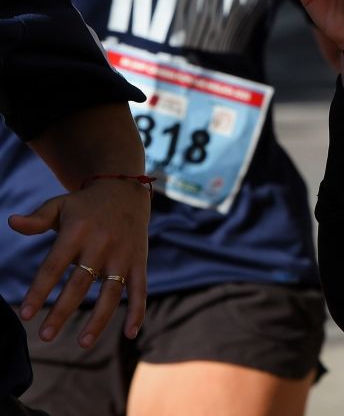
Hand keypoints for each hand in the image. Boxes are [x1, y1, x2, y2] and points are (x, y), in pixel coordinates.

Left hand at [9, 180, 148, 345]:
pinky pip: (140, 289)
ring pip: (111, 292)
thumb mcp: (60, 205)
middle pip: (80, 284)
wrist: (127, 190)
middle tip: (45, 336)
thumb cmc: (85, 204)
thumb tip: (12, 222)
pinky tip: (129, 334)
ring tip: (81, 343)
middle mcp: (101, 245)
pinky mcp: (139, 261)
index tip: (26, 315)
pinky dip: (138, 311)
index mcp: (77, 232)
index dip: (40, 291)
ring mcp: (123, 255)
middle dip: (62, 311)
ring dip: (98, 319)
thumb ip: (37, 218)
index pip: (54, 266)